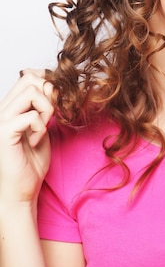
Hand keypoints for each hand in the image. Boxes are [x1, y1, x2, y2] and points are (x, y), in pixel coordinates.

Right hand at [0, 69, 54, 205]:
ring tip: (43, 128)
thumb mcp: (44, 127)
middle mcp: (2, 110)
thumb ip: (45, 107)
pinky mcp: (4, 133)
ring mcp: (1, 120)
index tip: (56, 101)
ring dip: (46, 109)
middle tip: (51, 116)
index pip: (28, 75)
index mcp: (10, 107)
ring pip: (30, 92)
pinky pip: (31, 115)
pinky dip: (40, 127)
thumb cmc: (31, 162)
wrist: (21, 191)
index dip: (47, 82)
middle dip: (49, 94)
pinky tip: (35, 141)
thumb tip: (55, 86)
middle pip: (29, 78)